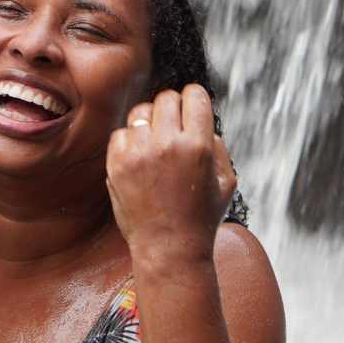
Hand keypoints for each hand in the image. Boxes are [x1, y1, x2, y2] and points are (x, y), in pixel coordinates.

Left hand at [105, 84, 234, 261]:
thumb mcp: (227, 181)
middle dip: (173, 108)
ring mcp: (139, 153)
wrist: (169, 248)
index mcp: (198, 145)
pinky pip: (120, 133)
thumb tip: (199, 119)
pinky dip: (130, 141)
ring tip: (155, 142)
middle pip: (166, 98)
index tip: (192, 110)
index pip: (195, 94)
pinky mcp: (116, 164)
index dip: (194, 99)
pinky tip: (139, 158)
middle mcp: (167, 144)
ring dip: (149, 121)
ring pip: (141, 111)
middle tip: (173, 127)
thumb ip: (217, 144)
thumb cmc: (201, 216)